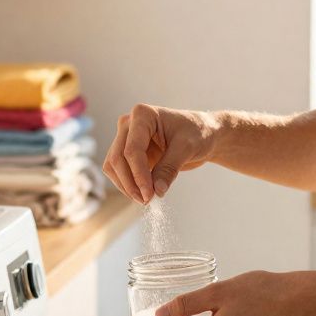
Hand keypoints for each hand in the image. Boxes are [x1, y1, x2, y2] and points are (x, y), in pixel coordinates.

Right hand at [103, 104, 219, 202]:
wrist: (202, 134)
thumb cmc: (197, 133)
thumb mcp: (187, 148)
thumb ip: (169, 168)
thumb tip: (156, 191)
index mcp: (142, 114)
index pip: (132, 149)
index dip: (138, 175)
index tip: (149, 195)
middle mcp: (129, 124)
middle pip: (117, 158)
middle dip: (130, 183)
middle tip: (147, 200)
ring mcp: (126, 138)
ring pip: (113, 166)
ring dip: (126, 186)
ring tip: (146, 199)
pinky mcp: (128, 152)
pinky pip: (119, 172)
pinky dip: (128, 184)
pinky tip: (144, 193)